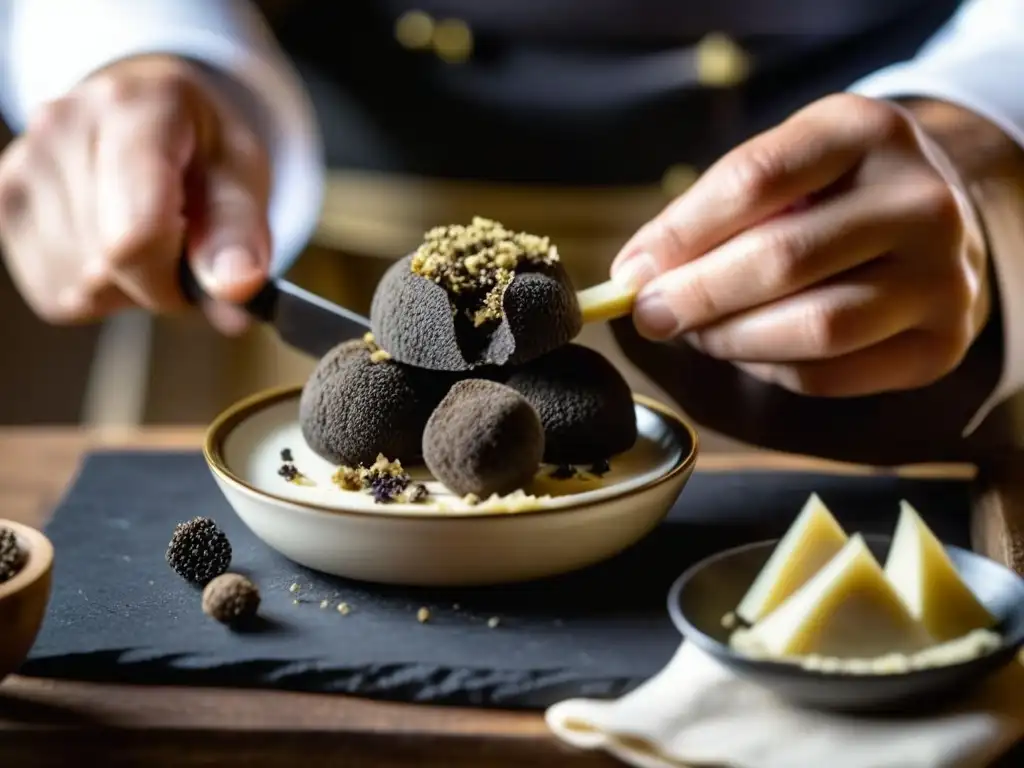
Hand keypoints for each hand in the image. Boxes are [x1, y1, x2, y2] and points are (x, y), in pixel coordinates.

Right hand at [0, 55, 270, 333]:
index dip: (174, 280)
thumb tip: (235, 287)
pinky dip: (96, 290)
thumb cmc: (199, 142)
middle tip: (180, 241)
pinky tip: (111, 245)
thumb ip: (241, 231)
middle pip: (108, 270)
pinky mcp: (2, 206)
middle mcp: (60, 129)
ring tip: (146, 233)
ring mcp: (20, 168)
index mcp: (133, 109)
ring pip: (81, 290)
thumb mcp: (243, 172)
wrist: (146, 111)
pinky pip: (56, 295)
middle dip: (158, 281)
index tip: (201, 271)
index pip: (135, 235)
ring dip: (127, 286)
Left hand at [612, 93, 989, 397]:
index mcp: (866, 133)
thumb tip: (636, 276)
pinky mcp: (941, 345)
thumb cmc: (831, 195)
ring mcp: (943, 277)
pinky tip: (750, 350)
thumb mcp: (783, 168)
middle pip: (782, 259)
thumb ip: (711, 211)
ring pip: (812, 328)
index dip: (679, 234)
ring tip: (697, 333)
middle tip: (650, 315)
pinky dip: (770, 369)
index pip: (755, 181)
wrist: (931, 224)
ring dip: (731, 340)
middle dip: (696, 296)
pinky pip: (829, 376)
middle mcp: (920, 201)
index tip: (631, 272)